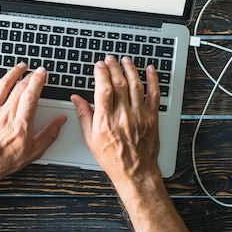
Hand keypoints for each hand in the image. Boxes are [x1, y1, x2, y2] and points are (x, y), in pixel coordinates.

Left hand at [0, 58, 66, 181]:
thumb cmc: (4, 161)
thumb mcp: (33, 152)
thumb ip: (49, 134)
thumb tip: (60, 121)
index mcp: (20, 125)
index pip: (31, 96)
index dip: (38, 81)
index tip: (42, 73)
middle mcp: (5, 116)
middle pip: (19, 88)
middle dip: (29, 75)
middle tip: (35, 70)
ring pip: (3, 84)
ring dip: (13, 72)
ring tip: (21, 66)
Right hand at [71, 55, 161, 186]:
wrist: (135, 173)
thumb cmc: (113, 159)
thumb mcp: (91, 139)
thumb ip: (84, 115)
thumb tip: (76, 99)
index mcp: (106, 121)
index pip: (104, 89)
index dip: (101, 73)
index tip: (99, 66)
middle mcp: (123, 116)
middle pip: (119, 83)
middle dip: (114, 67)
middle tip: (110, 59)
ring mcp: (139, 116)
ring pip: (136, 85)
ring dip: (130, 69)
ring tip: (125, 60)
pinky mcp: (152, 118)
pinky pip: (154, 95)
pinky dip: (153, 80)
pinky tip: (150, 70)